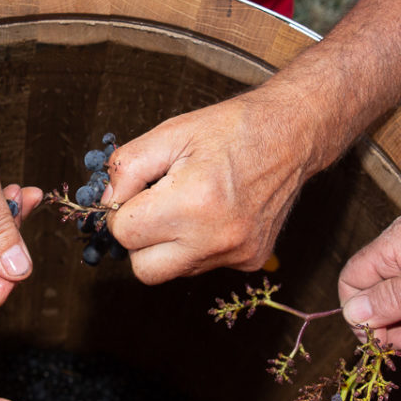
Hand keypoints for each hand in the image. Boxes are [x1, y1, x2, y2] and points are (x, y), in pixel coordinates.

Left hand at [105, 92, 316, 283]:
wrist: (293, 134)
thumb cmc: (231, 129)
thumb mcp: (169, 133)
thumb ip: (126, 169)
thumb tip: (107, 203)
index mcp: (193, 202)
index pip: (125, 233)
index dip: (121, 210)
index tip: (137, 192)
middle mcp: (215, 238)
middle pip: (144, 269)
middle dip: (138, 240)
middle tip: (153, 206)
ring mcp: (236, 254)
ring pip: (173, 270)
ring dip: (167, 244)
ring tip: (188, 204)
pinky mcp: (250, 261)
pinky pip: (203, 265)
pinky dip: (196, 245)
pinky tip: (212, 213)